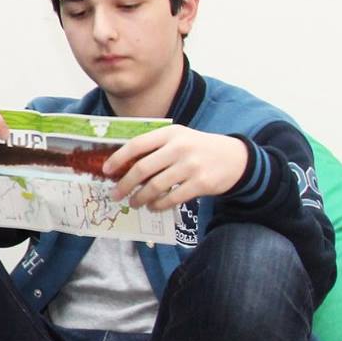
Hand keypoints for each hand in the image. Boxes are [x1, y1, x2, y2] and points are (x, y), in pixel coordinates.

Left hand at [103, 126, 248, 212]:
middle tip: (116, 194)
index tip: (106, 171)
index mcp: (170, 133)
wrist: (235, 157)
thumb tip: (124, 167)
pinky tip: (153, 207)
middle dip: (124, 184)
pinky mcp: (201, 183)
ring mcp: (191, 166)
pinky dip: (158, 205)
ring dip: (140, 197)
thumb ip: (155, 148)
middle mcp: (179, 147)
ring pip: (156, 186)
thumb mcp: (178, 138)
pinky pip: (172, 198)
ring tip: (134, 203)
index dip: (118, 158)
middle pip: (142, 168)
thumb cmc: (198, 148)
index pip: (137, 144)